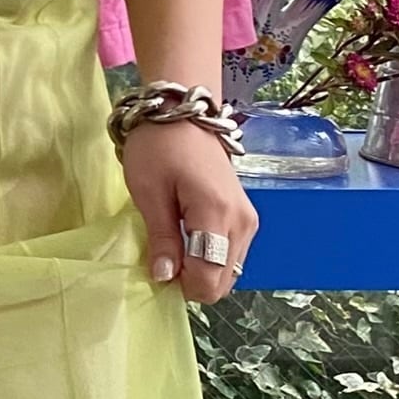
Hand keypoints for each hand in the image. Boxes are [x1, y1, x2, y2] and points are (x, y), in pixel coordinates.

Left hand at [118, 120, 257, 304]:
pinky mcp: (246, 218)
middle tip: (163, 257)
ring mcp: (248, 221)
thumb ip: (162, 239)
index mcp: (218, 215)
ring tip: (174, 245)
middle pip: (222, 282)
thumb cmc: (159, 148)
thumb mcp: (150, 193)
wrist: (183, 113)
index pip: (208, 279)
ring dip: (200, 270)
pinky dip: (209, 258)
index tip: (158, 266)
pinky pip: (229, 256)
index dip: (180, 285)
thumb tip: (165, 278)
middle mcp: (243, 223)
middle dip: (191, 281)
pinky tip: (188, 239)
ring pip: (227, 272)